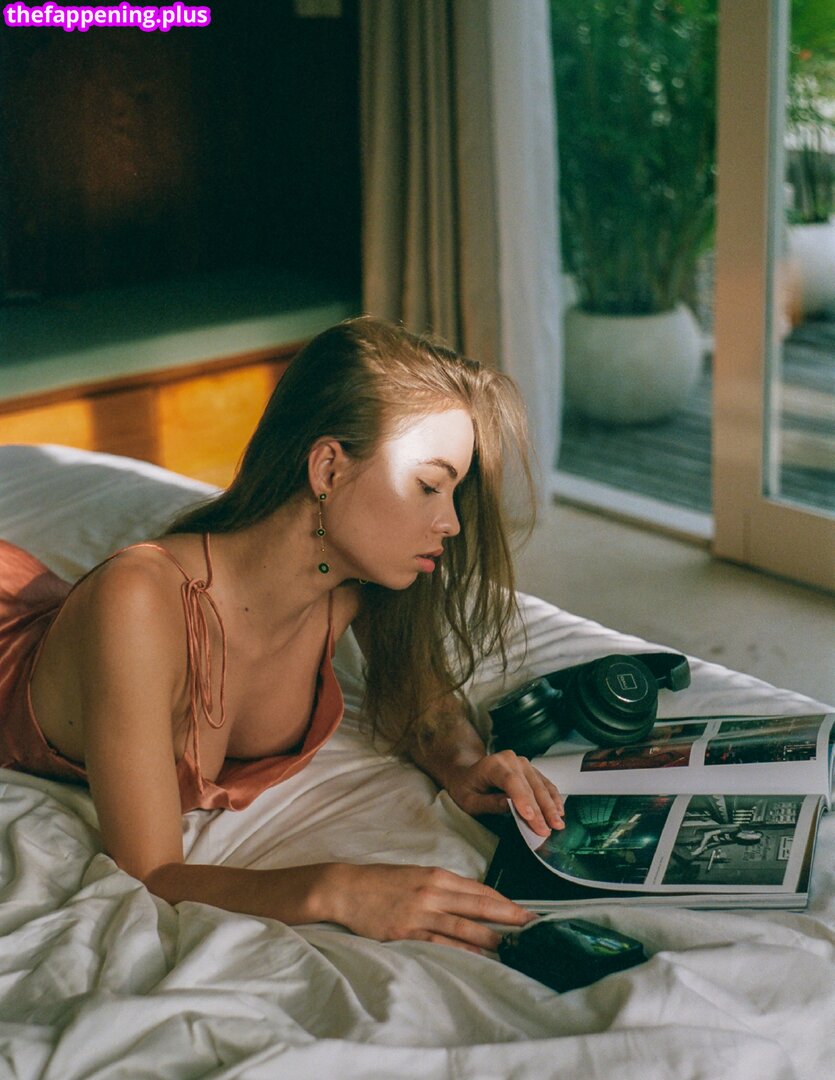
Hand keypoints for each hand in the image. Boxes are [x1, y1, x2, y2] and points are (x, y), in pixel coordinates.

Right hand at [327, 862, 535, 952]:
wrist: (346, 888)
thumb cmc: (381, 882)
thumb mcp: (415, 875)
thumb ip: (442, 887)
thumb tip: (470, 902)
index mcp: (436, 875)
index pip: (479, 889)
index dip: (504, 901)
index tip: (525, 910)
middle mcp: (433, 892)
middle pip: (479, 905)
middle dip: (509, 916)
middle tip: (533, 925)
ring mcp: (420, 913)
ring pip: (464, 926)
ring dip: (491, 936)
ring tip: (513, 945)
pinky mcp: (406, 932)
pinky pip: (440, 943)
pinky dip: (462, 950)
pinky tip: (478, 956)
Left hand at [443, 751, 564, 836]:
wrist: (467, 773)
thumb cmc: (466, 788)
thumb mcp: (469, 801)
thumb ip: (489, 803)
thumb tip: (510, 806)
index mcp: (492, 765)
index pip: (511, 782)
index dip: (522, 799)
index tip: (531, 817)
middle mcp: (510, 760)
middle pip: (529, 786)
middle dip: (540, 810)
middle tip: (547, 830)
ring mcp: (523, 763)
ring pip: (541, 786)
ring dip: (551, 806)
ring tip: (558, 824)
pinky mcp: (530, 770)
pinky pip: (545, 784)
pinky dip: (553, 798)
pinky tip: (559, 811)